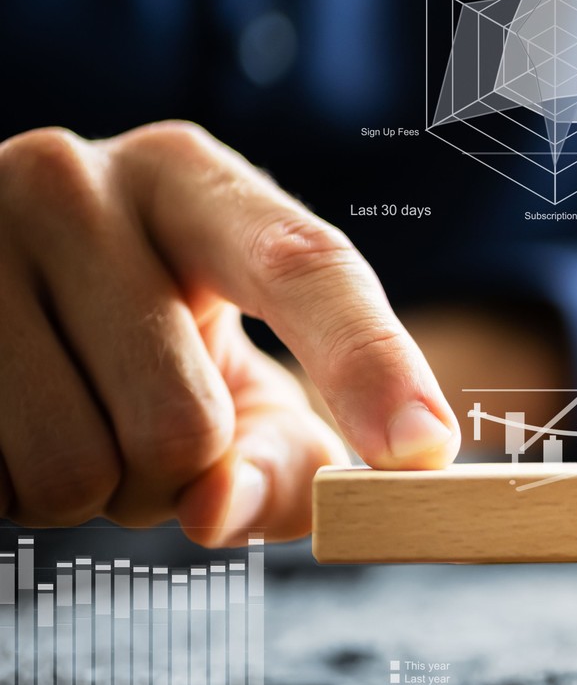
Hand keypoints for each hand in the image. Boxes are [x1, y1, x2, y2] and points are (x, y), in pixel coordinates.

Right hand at [0, 122, 458, 544]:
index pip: (306, 266)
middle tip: (147, 428)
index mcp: (191, 175)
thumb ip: (289, 459)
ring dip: (91, 496)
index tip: (427, 449)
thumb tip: (216, 509)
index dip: (373, 365)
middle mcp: (73, 180)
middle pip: (185, 423)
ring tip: (72, 416)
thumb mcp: (242, 378)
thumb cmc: (145, 342)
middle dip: (180, 477)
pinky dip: (14, 494)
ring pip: (76, 472)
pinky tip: (12, 425)